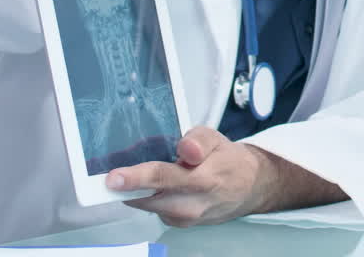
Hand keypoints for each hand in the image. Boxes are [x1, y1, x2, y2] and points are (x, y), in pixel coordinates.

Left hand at [108, 127, 269, 227]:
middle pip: (150, 197)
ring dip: (140, 190)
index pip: (164, 177)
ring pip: (149, 205)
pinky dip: (151, 196)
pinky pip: (155, 210)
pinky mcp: (181, 224)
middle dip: (129, 186)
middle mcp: (194, 203)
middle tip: (114, 176)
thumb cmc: (229, 161)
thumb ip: (198, 140)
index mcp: (205, 178)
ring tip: (143, 175)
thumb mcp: (217, 138)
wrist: (250, 188)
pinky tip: (160, 186)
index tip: (113, 178)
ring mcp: (187, 218)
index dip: (136, 177)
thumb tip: (185, 149)